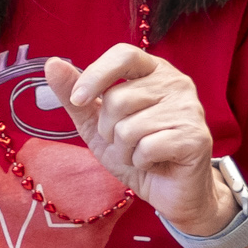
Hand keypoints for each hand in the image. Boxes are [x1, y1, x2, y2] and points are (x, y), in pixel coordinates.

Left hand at [45, 44, 223, 230]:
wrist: (170, 192)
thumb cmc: (136, 153)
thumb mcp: (97, 124)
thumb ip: (75, 95)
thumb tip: (52, 64)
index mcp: (153, 71)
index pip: (123, 54)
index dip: (95, 75)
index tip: (78, 100)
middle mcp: (176, 83)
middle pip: (119, 98)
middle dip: (109, 130)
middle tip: (126, 143)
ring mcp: (189, 109)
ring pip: (130, 127)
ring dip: (125, 150)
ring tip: (141, 154)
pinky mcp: (195, 137)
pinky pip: (147, 147)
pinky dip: (141, 162)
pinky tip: (156, 163)